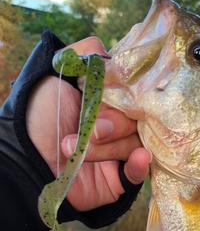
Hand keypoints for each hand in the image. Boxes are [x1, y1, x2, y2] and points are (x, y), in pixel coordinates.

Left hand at [26, 36, 150, 211]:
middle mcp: (117, 122)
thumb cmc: (40, 116)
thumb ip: (87, 53)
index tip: (111, 96)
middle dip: (114, 123)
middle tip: (91, 131)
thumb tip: (121, 57)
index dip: (128, 93)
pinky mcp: (121, 177)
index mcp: (107, 98)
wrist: (27, 160)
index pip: (135, 91)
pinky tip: (138, 158)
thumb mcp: (58, 72)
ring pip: (137, 142)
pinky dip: (139, 164)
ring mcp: (121, 150)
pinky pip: (141, 171)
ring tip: (82, 151)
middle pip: (139, 117)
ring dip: (111, 146)